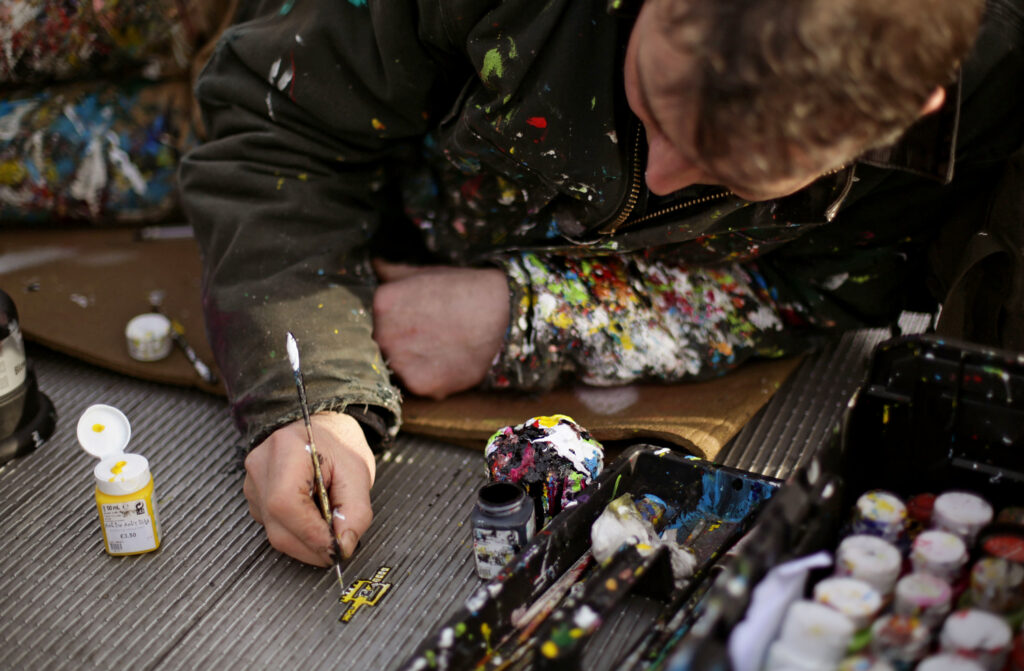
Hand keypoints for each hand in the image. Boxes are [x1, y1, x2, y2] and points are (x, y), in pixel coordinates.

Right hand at [243, 412, 374, 566]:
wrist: (321, 428)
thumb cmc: (339, 444)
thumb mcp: (358, 472)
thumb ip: (355, 510)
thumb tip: (342, 546)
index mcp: (286, 448)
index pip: (286, 503)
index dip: (311, 534)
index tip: (337, 549)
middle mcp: (261, 465)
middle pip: (277, 524)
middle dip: (311, 546)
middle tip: (338, 548)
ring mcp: (253, 481)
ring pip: (274, 531)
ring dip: (305, 541)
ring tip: (328, 524)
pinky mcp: (254, 496)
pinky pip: (272, 526)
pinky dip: (296, 533)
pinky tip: (312, 518)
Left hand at [372, 260, 508, 398]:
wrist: (498, 309)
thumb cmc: (460, 287)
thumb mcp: (421, 271)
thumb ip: (390, 271)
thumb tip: (374, 263)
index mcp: (381, 305)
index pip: (375, 321)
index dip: (395, 323)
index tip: (413, 320)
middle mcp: (384, 336)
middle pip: (384, 347)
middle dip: (401, 344)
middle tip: (429, 336)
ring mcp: (402, 363)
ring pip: (400, 369)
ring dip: (414, 364)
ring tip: (440, 350)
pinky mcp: (422, 386)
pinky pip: (420, 386)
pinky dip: (432, 378)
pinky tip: (448, 363)